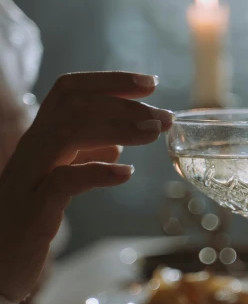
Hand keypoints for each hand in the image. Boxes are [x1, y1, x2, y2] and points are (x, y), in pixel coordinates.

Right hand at [0, 71, 172, 303]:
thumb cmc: (27, 222)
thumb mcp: (56, 181)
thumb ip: (82, 158)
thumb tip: (116, 144)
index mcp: (39, 139)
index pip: (70, 91)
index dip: (110, 81)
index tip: (150, 83)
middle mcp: (32, 150)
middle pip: (74, 104)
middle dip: (124, 103)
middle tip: (163, 117)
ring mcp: (30, 178)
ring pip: (68, 132)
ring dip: (118, 128)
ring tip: (153, 134)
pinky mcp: (34, 210)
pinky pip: (63, 180)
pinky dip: (98, 172)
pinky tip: (127, 175)